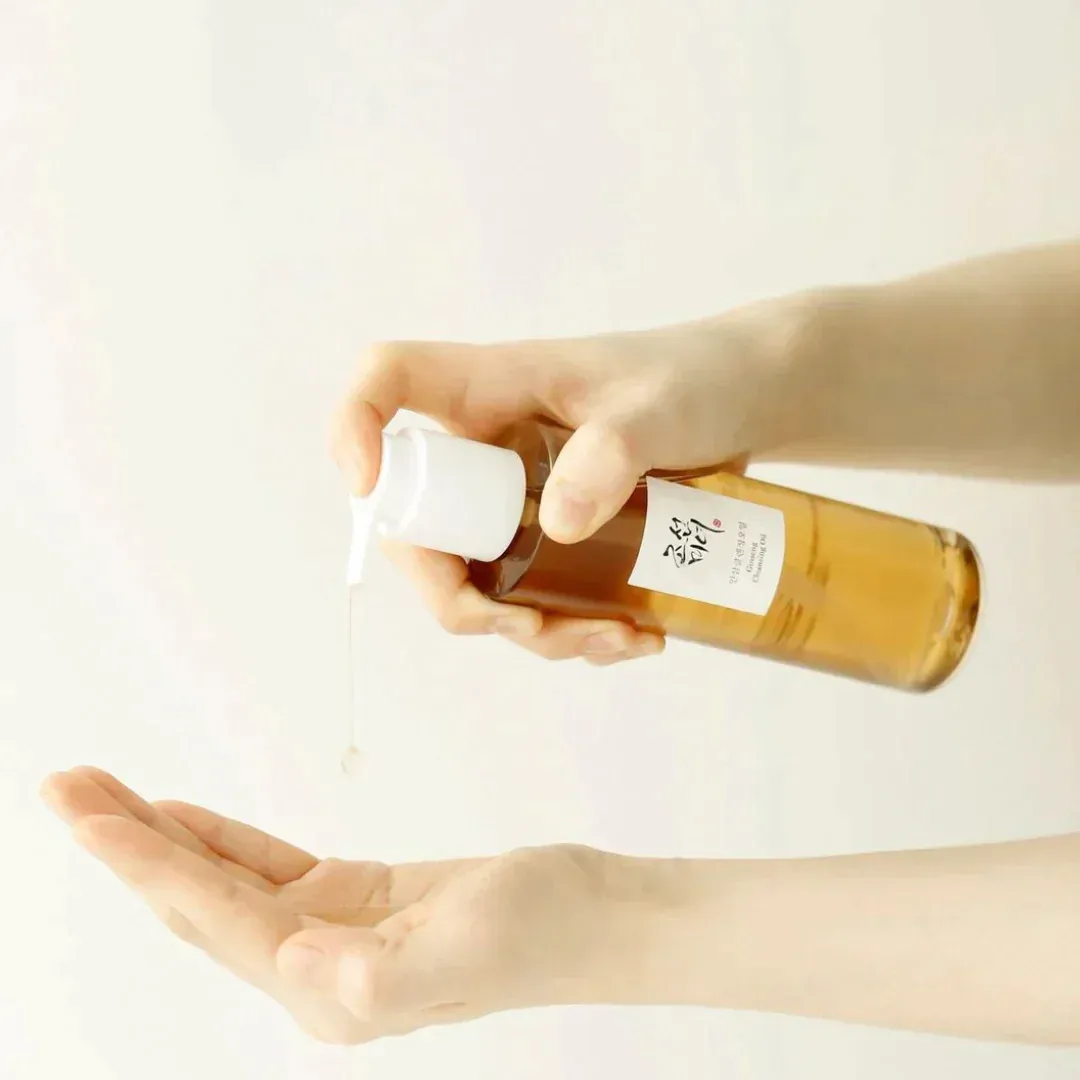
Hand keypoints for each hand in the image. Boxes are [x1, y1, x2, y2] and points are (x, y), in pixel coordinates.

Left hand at [41, 768, 638, 1044]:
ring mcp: (333, 934)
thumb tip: (298, 962)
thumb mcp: (471, 948)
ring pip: (224, 881)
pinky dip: (221, 838)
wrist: (591, 916)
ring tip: (103, 793)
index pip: (212, 914)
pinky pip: (268, 867)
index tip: (85, 811)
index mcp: (329, 988)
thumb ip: (382, 971)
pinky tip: (185, 819)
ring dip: (163, 836)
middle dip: (127, 842)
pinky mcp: (356, 901)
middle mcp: (315, 969)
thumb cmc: (546, 931)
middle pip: (197, 900)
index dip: (144, 859)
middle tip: (67, 785)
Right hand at [332, 297, 815, 662]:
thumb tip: (557, 526)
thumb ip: (615, 450)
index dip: (354, 428)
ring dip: (532, 631)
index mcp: (491, 389)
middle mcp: (487, 447)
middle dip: (461, 596)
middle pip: (418, 525)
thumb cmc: (698, 380)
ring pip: (477, 582)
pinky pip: (531, 600)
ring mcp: (515, 500)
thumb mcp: (660, 408)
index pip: (387, 382)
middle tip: (533, 628)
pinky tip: (635, 634)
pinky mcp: (552, 540)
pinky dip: (570, 632)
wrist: (747, 406)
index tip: (367, 485)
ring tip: (620, 638)